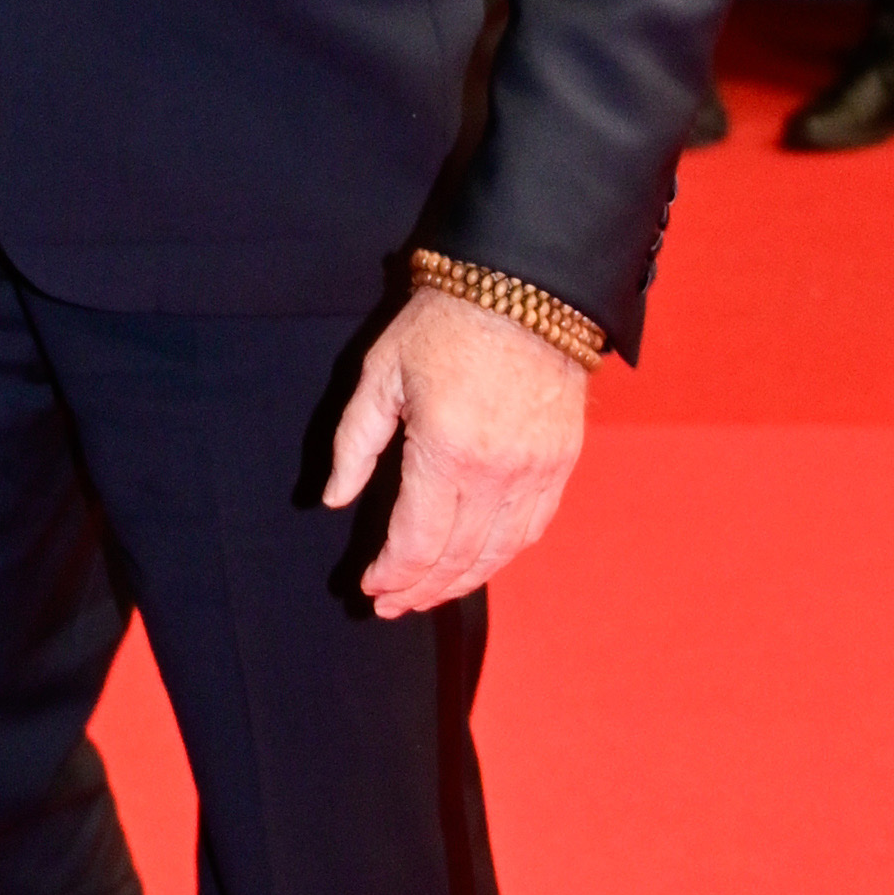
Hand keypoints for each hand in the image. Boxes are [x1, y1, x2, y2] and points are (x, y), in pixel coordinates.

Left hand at [324, 284, 589, 613]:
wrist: (526, 290)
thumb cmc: (443, 325)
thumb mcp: (381, 374)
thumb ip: (355, 443)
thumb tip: (333, 500)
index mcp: (445, 451)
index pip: (417, 541)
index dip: (391, 573)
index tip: (370, 586)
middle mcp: (495, 472)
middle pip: (457, 558)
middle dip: (419, 589)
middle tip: (392, 604)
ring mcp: (535, 471)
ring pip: (497, 553)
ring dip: (460, 582)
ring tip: (428, 594)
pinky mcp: (560, 464)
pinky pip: (532, 529)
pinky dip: (501, 555)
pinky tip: (478, 563)